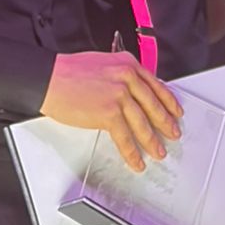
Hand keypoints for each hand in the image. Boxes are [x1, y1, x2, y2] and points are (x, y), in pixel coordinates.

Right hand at [41, 50, 181, 171]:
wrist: (48, 78)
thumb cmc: (68, 72)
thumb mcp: (102, 64)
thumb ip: (120, 76)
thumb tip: (132, 93)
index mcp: (127, 64)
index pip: (155, 85)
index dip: (168, 101)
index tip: (175, 111)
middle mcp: (126, 77)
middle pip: (153, 105)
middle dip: (165, 123)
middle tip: (173, 133)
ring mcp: (119, 95)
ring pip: (142, 123)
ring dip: (152, 141)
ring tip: (158, 151)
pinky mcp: (109, 113)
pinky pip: (125, 137)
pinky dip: (132, 152)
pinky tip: (136, 160)